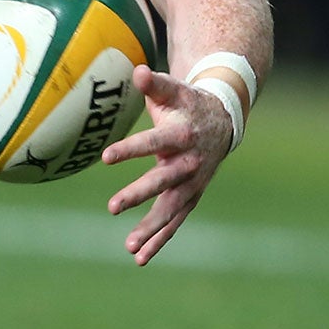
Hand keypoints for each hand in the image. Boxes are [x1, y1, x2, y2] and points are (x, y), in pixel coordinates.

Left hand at [101, 63, 235, 264]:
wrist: (222, 120)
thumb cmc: (186, 102)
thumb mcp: (173, 89)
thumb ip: (154, 82)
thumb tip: (138, 71)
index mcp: (181, 135)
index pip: (152, 142)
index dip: (130, 149)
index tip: (105, 156)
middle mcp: (189, 163)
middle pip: (163, 182)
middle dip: (138, 195)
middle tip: (112, 207)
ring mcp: (192, 183)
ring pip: (171, 210)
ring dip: (151, 229)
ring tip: (129, 248)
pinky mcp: (191, 196)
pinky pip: (175, 221)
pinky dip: (159, 239)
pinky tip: (139, 257)